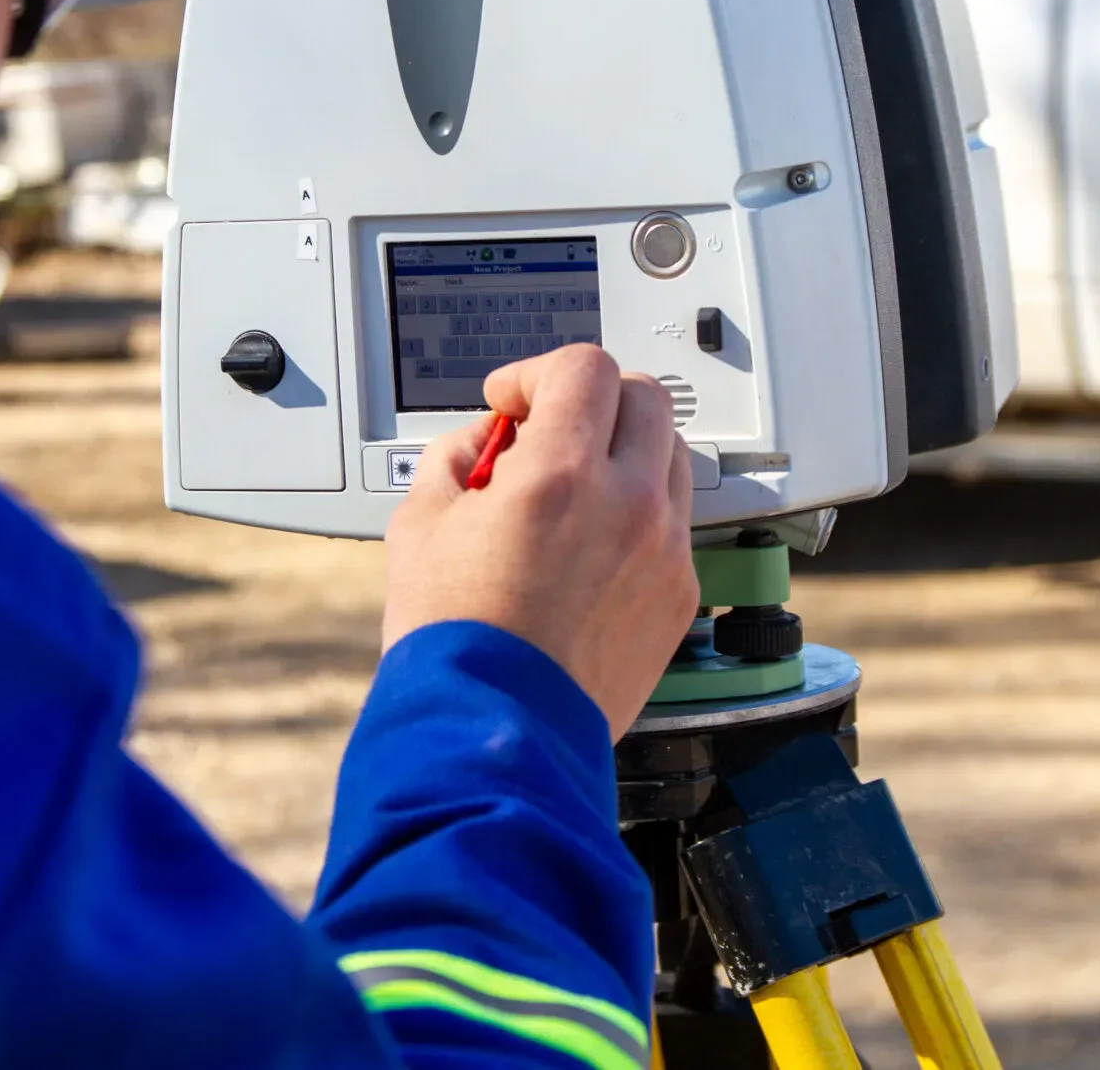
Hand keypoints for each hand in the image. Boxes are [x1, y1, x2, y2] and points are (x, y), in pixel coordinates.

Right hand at [383, 345, 698, 739]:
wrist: (494, 732)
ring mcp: (664, 552)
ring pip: (670, 455)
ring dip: (623, 450)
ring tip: (572, 487)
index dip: (537, 371)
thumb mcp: (419, 525)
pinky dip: (639, 512)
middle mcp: (629, 505)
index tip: (513, 401)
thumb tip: (486, 440)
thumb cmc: (454, 642)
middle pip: (643, 396)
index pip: (583, 367)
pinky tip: (592, 543)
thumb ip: (456, 456)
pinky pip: (674, 523)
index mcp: (562, 475)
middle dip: (590, 398)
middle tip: (549, 426)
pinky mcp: (679, 595)